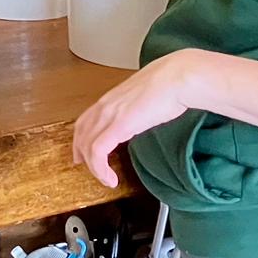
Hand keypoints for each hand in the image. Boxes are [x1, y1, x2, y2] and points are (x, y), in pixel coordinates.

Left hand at [72, 51, 203, 187]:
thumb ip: (135, 108)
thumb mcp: (144, 98)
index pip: (85, 120)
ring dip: (94, 167)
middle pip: (81, 134)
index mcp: (111, 98)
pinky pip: (98, 151)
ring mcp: (110, 114)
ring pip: (87, 145)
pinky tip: (111, 179)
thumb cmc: (168, 85)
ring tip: (106, 180)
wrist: (177, 78)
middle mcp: (105, 105)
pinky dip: (100, 168)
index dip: (80, 138)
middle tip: (87, 168)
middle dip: (81, 154)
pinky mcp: (119, 125)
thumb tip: (140, 117)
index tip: (81, 152)